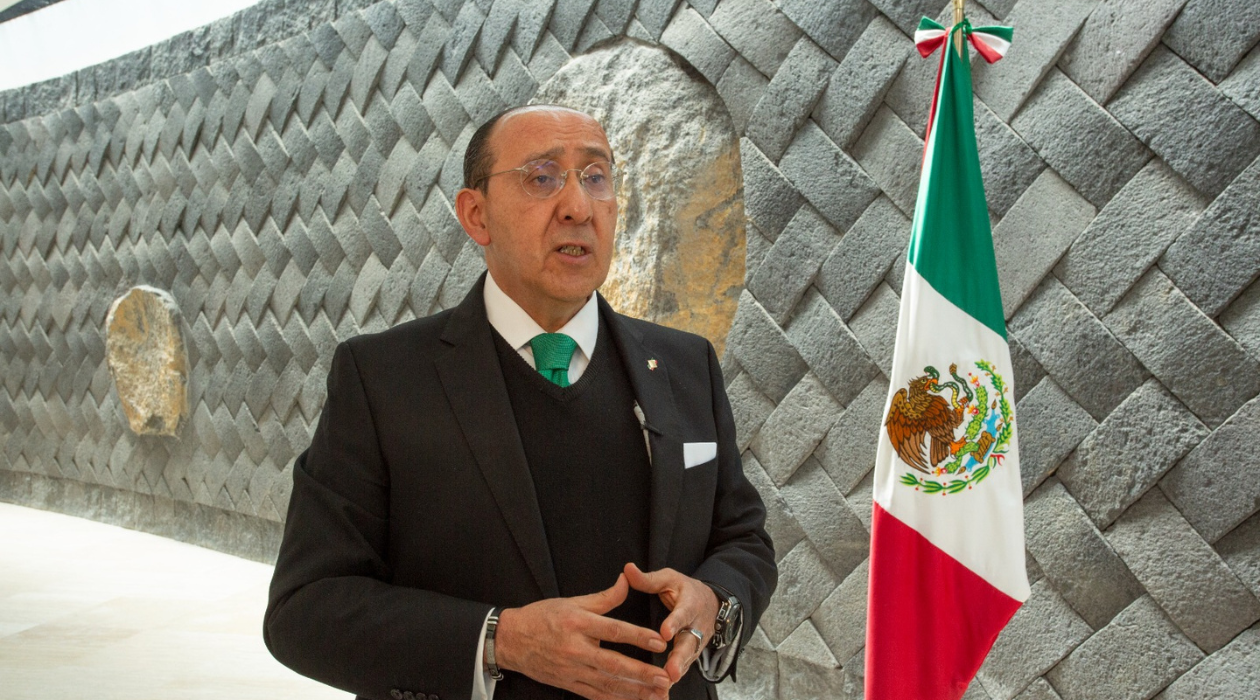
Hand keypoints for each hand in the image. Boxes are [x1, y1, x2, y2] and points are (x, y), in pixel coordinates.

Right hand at [494, 573, 670, 699]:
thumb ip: (604, 597)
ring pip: (608, 684)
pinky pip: (596, 696)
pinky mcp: (568, 685)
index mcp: (577, 623)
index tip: (660, 642)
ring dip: (635, 691)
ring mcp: (571, 670)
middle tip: (665, 678)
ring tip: (658, 694)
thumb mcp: (571, 601)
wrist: (511, 641)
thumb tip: (627, 580)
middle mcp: (575, 649)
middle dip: (642, 673)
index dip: (638, 637)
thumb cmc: (542, 617)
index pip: (613, 630)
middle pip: (614, 664)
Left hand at [623, 563, 720, 684]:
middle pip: (689, 643)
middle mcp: (696, 625)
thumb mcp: (669, 579)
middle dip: (680, 658)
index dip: (675, 623)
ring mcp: (697, 642)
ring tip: (667, 683)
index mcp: (690, 603)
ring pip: (688, 659)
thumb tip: (627, 569)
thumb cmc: (684, 589)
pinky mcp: (693, 653)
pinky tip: (663, 690)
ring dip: (678, 672)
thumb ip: (648, 579)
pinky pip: (685, 666)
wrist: (711, 603)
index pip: (683, 613)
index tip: (665, 633)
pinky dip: (675, 678)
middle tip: (670, 671)